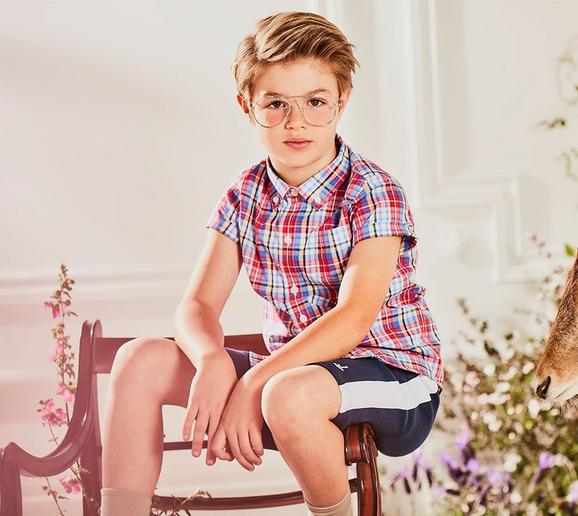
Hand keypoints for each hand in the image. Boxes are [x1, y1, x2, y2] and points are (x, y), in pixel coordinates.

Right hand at [181, 350, 237, 465]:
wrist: (215, 362)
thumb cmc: (226, 377)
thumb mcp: (233, 393)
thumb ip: (232, 407)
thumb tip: (237, 419)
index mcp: (226, 408)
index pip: (226, 431)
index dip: (225, 444)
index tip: (225, 457)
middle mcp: (216, 408)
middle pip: (213, 433)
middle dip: (212, 449)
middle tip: (210, 463)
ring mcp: (204, 404)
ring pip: (200, 427)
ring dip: (197, 442)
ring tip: (196, 454)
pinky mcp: (194, 398)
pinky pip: (189, 416)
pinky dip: (187, 427)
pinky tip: (185, 438)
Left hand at [210, 376, 264, 470]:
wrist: (251, 384)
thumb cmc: (241, 398)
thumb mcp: (230, 411)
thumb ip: (228, 425)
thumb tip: (231, 441)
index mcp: (222, 424)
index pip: (216, 446)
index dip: (222, 456)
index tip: (230, 459)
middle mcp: (230, 427)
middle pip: (234, 453)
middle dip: (242, 463)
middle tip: (249, 467)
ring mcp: (242, 426)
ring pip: (245, 450)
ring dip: (252, 459)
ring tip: (257, 461)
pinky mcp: (254, 424)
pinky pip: (255, 443)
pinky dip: (258, 451)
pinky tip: (261, 452)